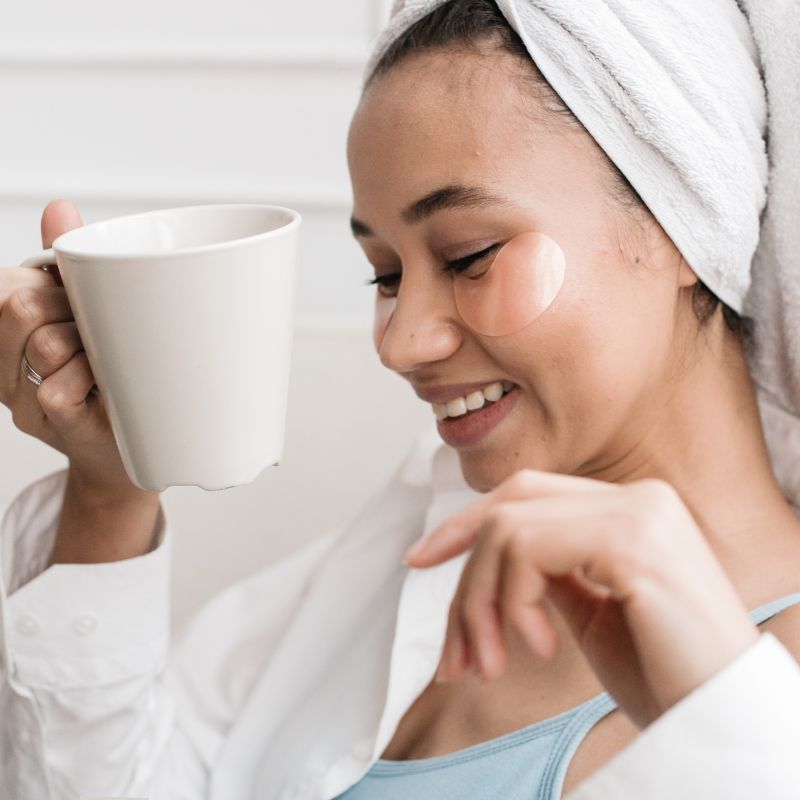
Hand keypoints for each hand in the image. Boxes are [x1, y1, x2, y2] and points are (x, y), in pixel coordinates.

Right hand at [0, 199, 149, 500]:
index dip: (46, 280)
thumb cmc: (113, 377)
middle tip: (96, 331)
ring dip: (86, 343)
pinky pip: (56, 388)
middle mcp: (4, 363)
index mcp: (9, 332)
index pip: (5, 283)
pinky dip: (88, 379)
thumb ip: (68, 267)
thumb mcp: (91, 315)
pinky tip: (103, 387)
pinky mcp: (48, 423)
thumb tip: (59, 207)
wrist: (131, 449)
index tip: (73, 300)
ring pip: (43, 342)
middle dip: (69, 305)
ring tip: (104, 362)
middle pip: (20, 301)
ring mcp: (20, 397)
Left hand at [402, 469, 758, 728]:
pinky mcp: (633, 540)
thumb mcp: (588, 613)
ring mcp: (638, 512)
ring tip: (495, 662)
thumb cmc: (663, 675)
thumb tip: (485, 560)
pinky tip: (539, 647)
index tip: (419, 559)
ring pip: (506, 530)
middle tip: (456, 656)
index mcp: (629, 508)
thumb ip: (547, 572)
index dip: (464, 522)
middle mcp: (638, 497)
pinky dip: (511, 602)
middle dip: (464, 580)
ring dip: (480, 605)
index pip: (524, 493)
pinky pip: (527, 549)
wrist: (722, 723)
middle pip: (507, 507)